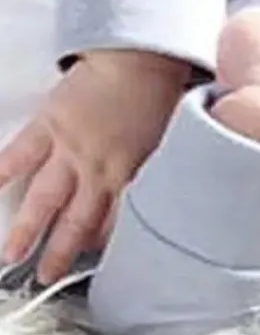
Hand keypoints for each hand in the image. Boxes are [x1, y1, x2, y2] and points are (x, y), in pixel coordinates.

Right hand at [0, 50, 190, 281]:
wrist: (140, 56)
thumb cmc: (161, 91)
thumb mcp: (170, 140)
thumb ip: (154, 169)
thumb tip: (154, 192)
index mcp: (131, 173)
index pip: (114, 220)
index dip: (101, 245)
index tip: (92, 266)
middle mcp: (97, 168)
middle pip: (75, 220)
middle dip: (60, 252)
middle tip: (46, 278)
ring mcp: (69, 149)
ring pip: (43, 198)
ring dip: (26, 229)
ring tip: (10, 256)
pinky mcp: (48, 125)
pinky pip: (18, 155)